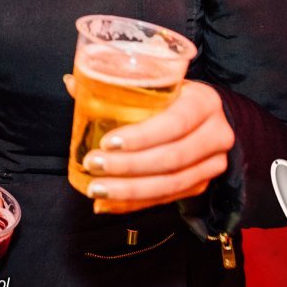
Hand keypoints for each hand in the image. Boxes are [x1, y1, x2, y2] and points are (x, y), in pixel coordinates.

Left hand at [68, 78, 233, 214]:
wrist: (209, 118)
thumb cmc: (175, 97)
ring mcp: (212, 164)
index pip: (174, 122)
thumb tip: (70, 82)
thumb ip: (117, 86)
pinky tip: (107, 203)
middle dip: (128, 167)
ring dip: (129, 191)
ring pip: (170, 184)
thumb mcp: (157, 85)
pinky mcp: (202, 184)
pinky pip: (166, 199)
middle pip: (171, 158)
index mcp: (204, 102)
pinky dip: (134, 204)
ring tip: (95, 189)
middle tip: (93, 164)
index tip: (108, 142)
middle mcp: (216, 134)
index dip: (142, 136)